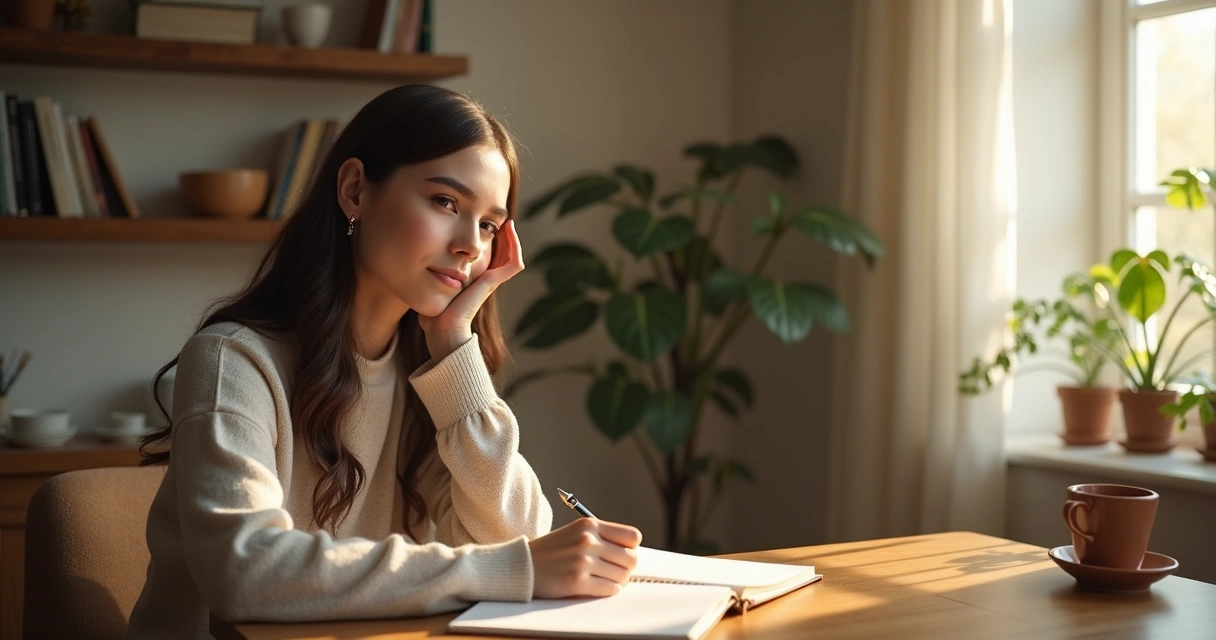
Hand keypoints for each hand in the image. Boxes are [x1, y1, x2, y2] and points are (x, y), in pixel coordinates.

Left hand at [417, 220, 523, 360]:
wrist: (442, 329)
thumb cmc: (433, 315)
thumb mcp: (432, 289)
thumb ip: (429, 279)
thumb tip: (415, 266)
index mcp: (474, 282)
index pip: (489, 259)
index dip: (490, 242)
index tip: (484, 226)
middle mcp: (485, 281)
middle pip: (503, 256)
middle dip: (502, 237)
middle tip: (498, 221)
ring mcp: (491, 282)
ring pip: (511, 257)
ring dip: (511, 239)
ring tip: (506, 223)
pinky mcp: (492, 283)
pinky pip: (512, 264)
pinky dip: (514, 247)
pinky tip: (507, 230)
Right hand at [528, 518, 642, 598]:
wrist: (521, 566)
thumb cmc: (551, 552)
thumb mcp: (575, 533)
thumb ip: (601, 538)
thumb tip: (632, 553)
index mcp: (589, 525)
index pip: (633, 536)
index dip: (630, 548)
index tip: (620, 554)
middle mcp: (588, 540)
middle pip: (631, 559)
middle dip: (624, 568)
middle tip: (611, 571)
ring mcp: (583, 561)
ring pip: (622, 576)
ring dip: (615, 581)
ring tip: (599, 579)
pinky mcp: (577, 581)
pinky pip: (610, 590)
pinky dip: (606, 591)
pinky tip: (593, 586)